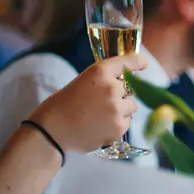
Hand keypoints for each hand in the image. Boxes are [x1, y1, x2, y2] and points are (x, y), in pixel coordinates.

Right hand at [29, 53, 144, 153]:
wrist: (51, 132)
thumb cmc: (63, 106)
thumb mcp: (82, 83)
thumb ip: (103, 81)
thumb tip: (126, 84)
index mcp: (99, 72)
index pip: (126, 62)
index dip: (136, 62)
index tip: (143, 63)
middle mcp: (111, 87)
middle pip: (129, 89)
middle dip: (119, 95)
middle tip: (98, 104)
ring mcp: (117, 107)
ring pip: (131, 106)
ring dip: (121, 110)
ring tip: (99, 116)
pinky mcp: (119, 126)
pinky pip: (127, 122)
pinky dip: (117, 124)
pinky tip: (99, 126)